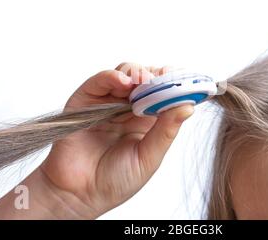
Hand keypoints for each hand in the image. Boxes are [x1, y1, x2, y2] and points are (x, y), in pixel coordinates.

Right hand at [38, 63, 193, 218]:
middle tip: (165, 79)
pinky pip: (101, 80)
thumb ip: (166, 131)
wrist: (79, 194)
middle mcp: (129, 107)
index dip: (173, 84)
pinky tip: (125, 82)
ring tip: (144, 82)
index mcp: (147, 119)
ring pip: (127, 72)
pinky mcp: (86, 99)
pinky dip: (113, 75)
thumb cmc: (115, 180)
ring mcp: (108, 101)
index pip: (164, 92)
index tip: (183, 81)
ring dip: (138, 73)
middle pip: (147, 77)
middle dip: (158, 75)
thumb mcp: (148, 157)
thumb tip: (188, 107)